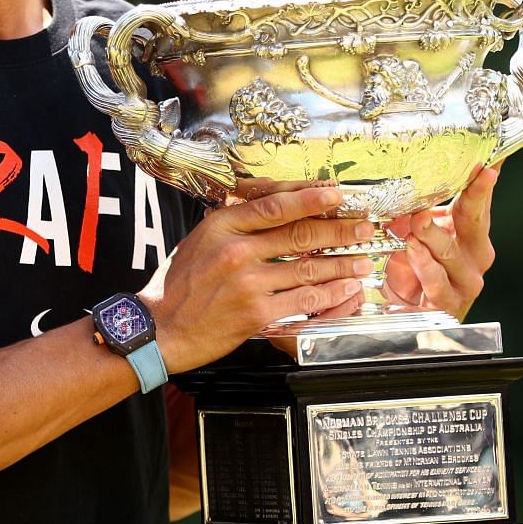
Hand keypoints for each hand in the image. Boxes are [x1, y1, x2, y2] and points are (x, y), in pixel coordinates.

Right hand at [141, 183, 374, 371]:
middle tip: (363, 227)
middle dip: (339, 230)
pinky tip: (345, 288)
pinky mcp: (256, 314)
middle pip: (300, 234)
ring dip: (341, 263)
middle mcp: (236, 251)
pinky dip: (329, 294)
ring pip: (308, 268)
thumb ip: (234, 223)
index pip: (275, 205)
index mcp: (221, 226)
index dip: (311, 198)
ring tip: (362, 259)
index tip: (337, 194)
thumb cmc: (178, 285)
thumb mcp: (199, 239)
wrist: (159, 328)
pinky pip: (303, 300)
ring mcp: (248, 284)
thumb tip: (273, 206)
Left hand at [379, 166, 498, 320]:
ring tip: (417, 221)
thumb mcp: (417, 233)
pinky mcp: (449, 303)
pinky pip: (437, 282)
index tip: (488, 161)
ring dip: (433, 234)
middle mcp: (475, 255)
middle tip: (473, 176)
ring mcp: (465, 281)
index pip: (479, 200)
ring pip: (451, 252)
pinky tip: (411, 251)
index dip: (483, 181)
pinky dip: (423, 266)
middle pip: (475, 221)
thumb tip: (405, 185)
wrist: (409, 310)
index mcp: (471, 233)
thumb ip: (414, 211)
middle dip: (472, 197)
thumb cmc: (417, 268)